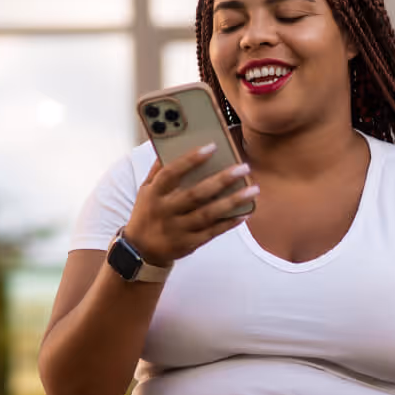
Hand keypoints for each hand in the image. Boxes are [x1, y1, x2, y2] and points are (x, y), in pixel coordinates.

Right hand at [124, 144, 256, 266]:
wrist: (141, 250)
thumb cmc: (147, 212)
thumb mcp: (146, 190)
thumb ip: (159, 169)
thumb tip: (171, 144)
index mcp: (154, 194)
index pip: (172, 173)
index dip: (190, 160)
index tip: (212, 147)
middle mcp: (166, 211)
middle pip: (195, 194)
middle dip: (221, 180)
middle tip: (243, 168)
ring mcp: (178, 229)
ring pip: (208, 214)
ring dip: (232, 201)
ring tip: (253, 189)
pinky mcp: (189, 243)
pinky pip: (212, 232)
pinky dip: (229, 223)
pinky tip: (245, 212)